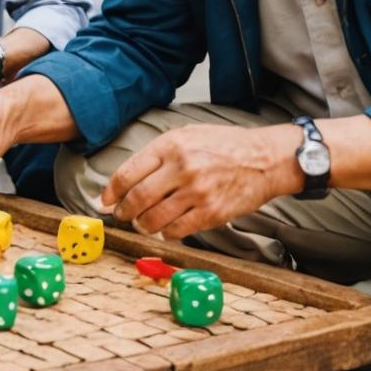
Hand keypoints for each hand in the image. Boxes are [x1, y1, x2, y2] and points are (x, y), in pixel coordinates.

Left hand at [100, 124, 303, 240]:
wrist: (266, 159)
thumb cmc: (224, 146)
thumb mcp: (186, 136)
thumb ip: (154, 157)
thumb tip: (121, 184)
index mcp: (172, 145)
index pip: (127, 173)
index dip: (110, 192)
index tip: (105, 201)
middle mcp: (183, 168)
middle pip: (137, 199)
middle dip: (123, 212)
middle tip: (122, 215)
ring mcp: (198, 192)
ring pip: (154, 220)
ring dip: (143, 225)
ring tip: (144, 222)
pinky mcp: (212, 213)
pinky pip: (176, 231)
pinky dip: (166, 233)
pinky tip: (167, 227)